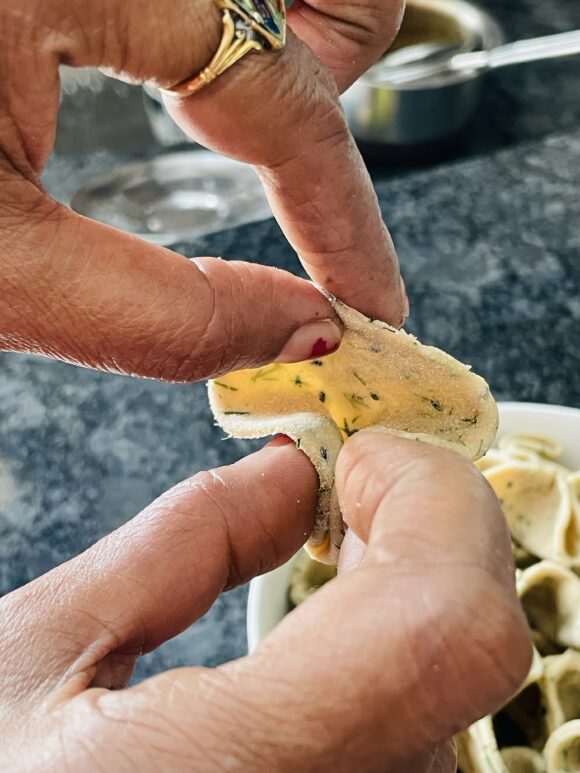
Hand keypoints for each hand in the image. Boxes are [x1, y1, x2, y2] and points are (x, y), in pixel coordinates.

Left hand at [0, 0, 406, 383]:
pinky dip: (232, 30)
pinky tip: (194, 81)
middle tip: (304, 187)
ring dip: (294, 49)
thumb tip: (294, 331)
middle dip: (339, 90)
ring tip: (246, 126)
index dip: (346, 215)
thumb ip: (157, 312)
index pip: (284, 103)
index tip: (372, 296)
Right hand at [0, 434, 530, 771]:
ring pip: (460, 671)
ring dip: (413, 577)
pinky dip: (409, 637)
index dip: (430, 504)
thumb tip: (291, 475)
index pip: (454, 620)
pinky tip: (341, 619)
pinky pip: (436, 714)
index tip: (363, 458)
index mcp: (249, 772)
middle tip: (342, 484)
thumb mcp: (37, 658)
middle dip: (417, 523)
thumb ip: (178, 547)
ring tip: (331, 545)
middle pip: (471, 633)